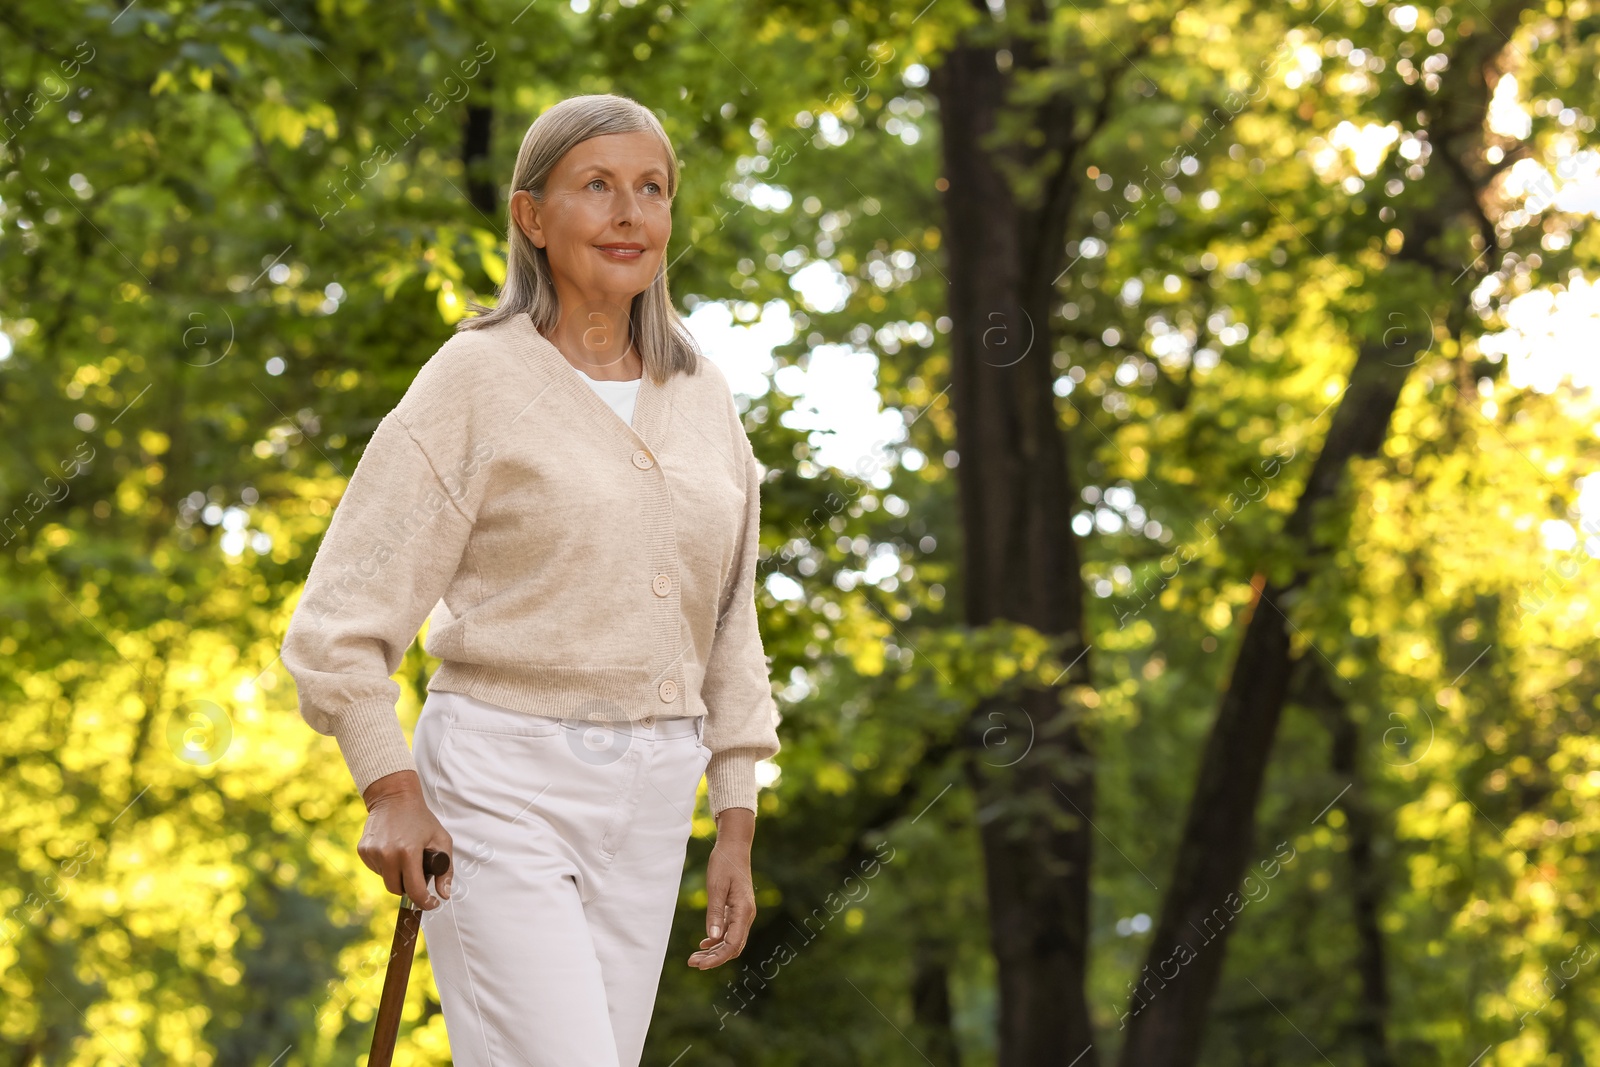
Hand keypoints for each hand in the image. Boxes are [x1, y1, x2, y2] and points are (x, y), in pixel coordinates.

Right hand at [358, 770, 453, 909]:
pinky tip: (392, 850)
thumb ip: (446, 869)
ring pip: (386, 880)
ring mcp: (372, 852)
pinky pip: (376, 870)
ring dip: (397, 876)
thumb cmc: (421, 819)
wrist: (394, 797)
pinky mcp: (362, 850)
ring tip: (404, 855)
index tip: (432, 903)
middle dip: (409, 888)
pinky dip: (386, 867)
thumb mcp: (441, 839)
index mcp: (408, 852)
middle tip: (417, 875)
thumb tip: (444, 895)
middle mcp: (387, 854)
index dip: (425, 902)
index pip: (414, 890)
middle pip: (397, 890)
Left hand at [687, 806, 755, 969]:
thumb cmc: (724, 863)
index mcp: (743, 911)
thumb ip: (715, 913)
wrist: (734, 846)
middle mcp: (746, 915)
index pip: (733, 944)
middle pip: (733, 947)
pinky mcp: (737, 909)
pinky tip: (704, 944)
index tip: (700, 965)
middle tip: (692, 963)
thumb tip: (712, 939)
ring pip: (731, 941)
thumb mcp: (715, 887)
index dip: (717, 958)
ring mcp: (743, 913)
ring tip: (694, 957)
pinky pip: (729, 931)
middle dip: (714, 959)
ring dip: (714, 951)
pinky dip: (717, 940)